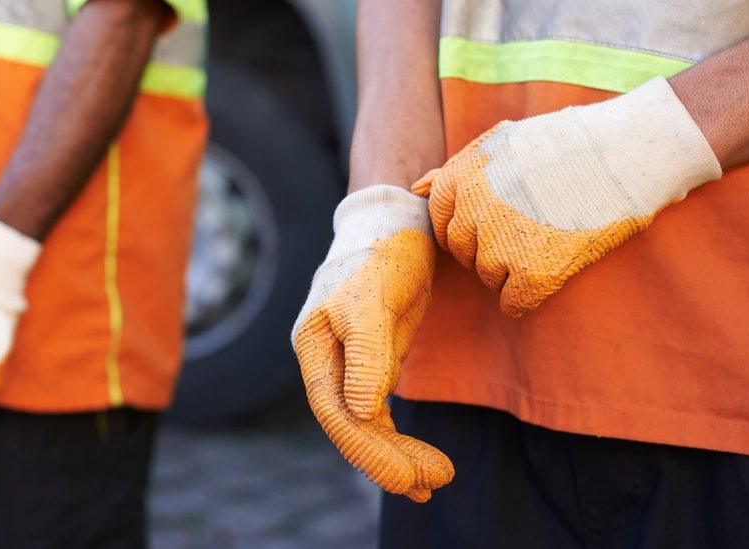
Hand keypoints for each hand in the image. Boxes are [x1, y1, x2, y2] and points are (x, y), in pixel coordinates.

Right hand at [292, 185, 453, 501]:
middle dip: (387, 458)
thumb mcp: (374, 297)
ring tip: (435, 482)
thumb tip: (363, 412)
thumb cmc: (381, 252)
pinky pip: (379, 412)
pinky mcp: (372, 362)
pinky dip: (397, 438)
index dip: (367, 448)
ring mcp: (348, 363)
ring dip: (396, 455)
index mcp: (314, 345)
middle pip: (350, 424)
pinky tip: (419, 464)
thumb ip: (368, 354)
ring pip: (366, 423)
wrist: (396, 222)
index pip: (334, 410)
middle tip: (431, 485)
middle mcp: (325, 360)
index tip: (406, 476)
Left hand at [413, 77, 721, 316]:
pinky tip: (553, 271)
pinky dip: (528, 297)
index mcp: (460, 179)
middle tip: (529, 230)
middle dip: (488, 247)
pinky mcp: (533, 275)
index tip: (499, 219)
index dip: (471, 225)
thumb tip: (416, 188)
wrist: (629, 152)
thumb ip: (455, 169)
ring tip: (548, 240)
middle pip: (464, 252)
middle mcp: (472, 213)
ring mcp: (500, 245)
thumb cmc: (569, 143)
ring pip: (488, 277)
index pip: (442, 222)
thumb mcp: (502, 141)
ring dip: (511, 270)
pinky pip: (513, 303)